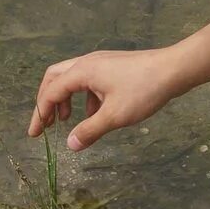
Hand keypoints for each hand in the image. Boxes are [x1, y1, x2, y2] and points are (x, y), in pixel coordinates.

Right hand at [29, 47, 189, 151]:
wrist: (173, 69)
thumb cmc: (143, 90)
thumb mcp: (114, 116)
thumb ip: (89, 131)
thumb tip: (70, 145)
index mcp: (82, 72)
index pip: (51, 92)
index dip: (40, 114)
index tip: (35, 134)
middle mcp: (86, 63)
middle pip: (55, 79)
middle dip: (46, 102)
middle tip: (44, 124)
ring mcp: (100, 63)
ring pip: (71, 79)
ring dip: (64, 99)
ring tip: (65, 121)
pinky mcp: (112, 67)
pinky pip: (88, 81)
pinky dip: (83, 98)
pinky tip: (93, 115)